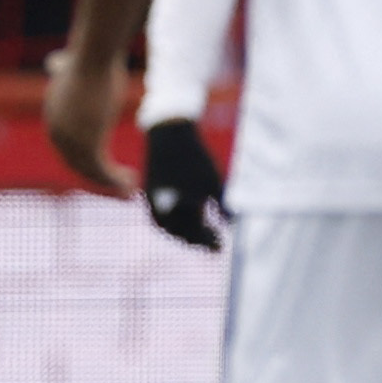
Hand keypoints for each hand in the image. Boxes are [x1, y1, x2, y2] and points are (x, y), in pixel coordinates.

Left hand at [42, 48, 130, 197]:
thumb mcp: (72, 68)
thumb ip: (63, 70)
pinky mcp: (88, 147)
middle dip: (101, 177)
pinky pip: (103, 172)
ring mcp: (71, 143)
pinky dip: (117, 182)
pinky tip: (132, 185)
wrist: (94, 57)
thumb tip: (56, 61)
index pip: (69, 149)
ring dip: (112, 184)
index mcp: (55, 119)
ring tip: (131, 189)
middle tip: (123, 185)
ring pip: (92, 172)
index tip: (110, 168)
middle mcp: (58, 135)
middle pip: (79, 165)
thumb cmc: (90, 58)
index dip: (89, 162)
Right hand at [140, 117, 227, 249]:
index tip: (221, 247)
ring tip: (201, 237)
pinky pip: (159, 218)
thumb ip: (223, 207)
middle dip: (198, 241)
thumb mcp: (214, 183)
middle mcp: (162, 208)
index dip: (209, 242)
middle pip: (181, 234)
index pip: (195, 234)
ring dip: (185, 235)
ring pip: (169, 228)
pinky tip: (185, 224)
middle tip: (214, 245)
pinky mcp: (149, 195)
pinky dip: (173, 225)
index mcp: (179, 207)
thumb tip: (232, 226)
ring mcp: (152, 202)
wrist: (170, 136)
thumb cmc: (195, 159)